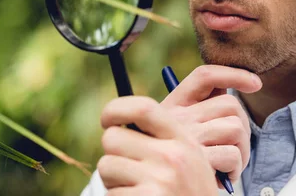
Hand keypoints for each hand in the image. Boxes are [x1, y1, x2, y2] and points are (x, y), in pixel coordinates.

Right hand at [98, 66, 261, 194]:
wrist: (147, 189)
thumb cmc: (164, 162)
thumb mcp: (169, 130)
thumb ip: (195, 109)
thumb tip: (227, 89)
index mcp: (171, 105)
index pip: (205, 76)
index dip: (233, 74)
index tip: (255, 83)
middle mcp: (177, 117)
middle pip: (230, 104)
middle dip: (244, 125)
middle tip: (238, 145)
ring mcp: (187, 138)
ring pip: (236, 128)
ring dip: (243, 150)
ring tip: (232, 164)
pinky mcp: (197, 161)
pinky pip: (232, 155)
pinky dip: (235, 169)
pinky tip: (224, 177)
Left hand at [98, 99, 215, 194]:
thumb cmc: (189, 190)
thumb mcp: (190, 158)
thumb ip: (163, 137)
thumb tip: (117, 124)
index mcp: (183, 139)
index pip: (143, 108)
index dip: (116, 108)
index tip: (108, 119)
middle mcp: (172, 157)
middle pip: (113, 137)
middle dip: (114, 153)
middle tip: (129, 168)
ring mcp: (158, 181)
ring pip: (106, 165)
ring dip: (114, 179)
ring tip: (138, 188)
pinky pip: (110, 193)